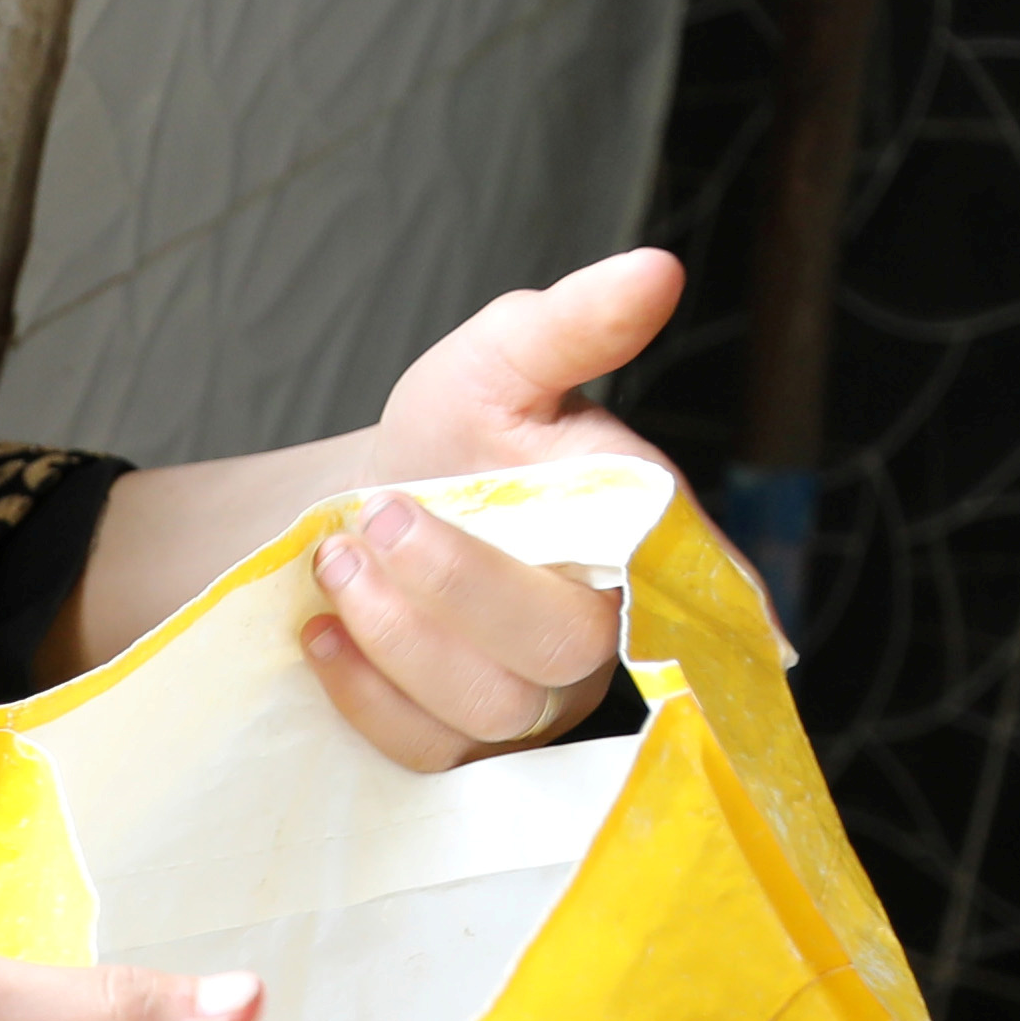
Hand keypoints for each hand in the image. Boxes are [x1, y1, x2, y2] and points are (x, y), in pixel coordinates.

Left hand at [302, 249, 684, 769]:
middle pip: (559, 647)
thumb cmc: (455, 437)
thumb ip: (573, 325)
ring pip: (488, 705)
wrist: (366, 507)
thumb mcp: (502, 361)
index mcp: (639, 538)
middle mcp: (599, 633)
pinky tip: (323, 632)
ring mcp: (533, 703)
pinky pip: (425, 751)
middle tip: (381, 516)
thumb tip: (654, 270)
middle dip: (457, 584)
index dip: (686, 588)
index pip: (696, 579)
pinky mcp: (463, 750)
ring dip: (398, 634)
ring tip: (338, 563)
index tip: (609, 563)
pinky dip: (364, 691)